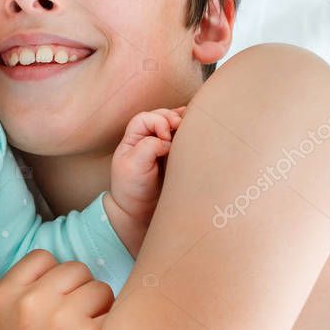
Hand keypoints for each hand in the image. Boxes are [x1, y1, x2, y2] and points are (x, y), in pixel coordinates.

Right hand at [0, 250, 112, 329]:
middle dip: (78, 291)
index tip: (54, 298)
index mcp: (4, 297)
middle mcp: (32, 303)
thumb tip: (57, 276)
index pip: (42, 258)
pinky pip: (115, 312)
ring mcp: (62, 320)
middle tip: (70, 321)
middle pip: (74, 269)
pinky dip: (111, 327)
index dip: (54, 277)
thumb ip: (20, 295)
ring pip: (99, 288)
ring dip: (98, 309)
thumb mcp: (0, 324)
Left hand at [109, 107, 185, 231]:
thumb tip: (167, 139)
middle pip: (160, 117)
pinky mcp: (174, 156)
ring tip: (192, 125)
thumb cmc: (131, 188)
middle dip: (171, 118)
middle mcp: (147, 139)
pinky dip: (188, 131)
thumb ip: (148, 147)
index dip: (157, 122)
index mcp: (133, 139)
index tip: (164, 138)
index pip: (145, 118)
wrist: (140, 212)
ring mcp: (161, 147)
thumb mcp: (133, 166)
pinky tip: (197, 128)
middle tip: (181, 127)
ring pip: (172, 125)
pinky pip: (181, 138)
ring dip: (182, 122)